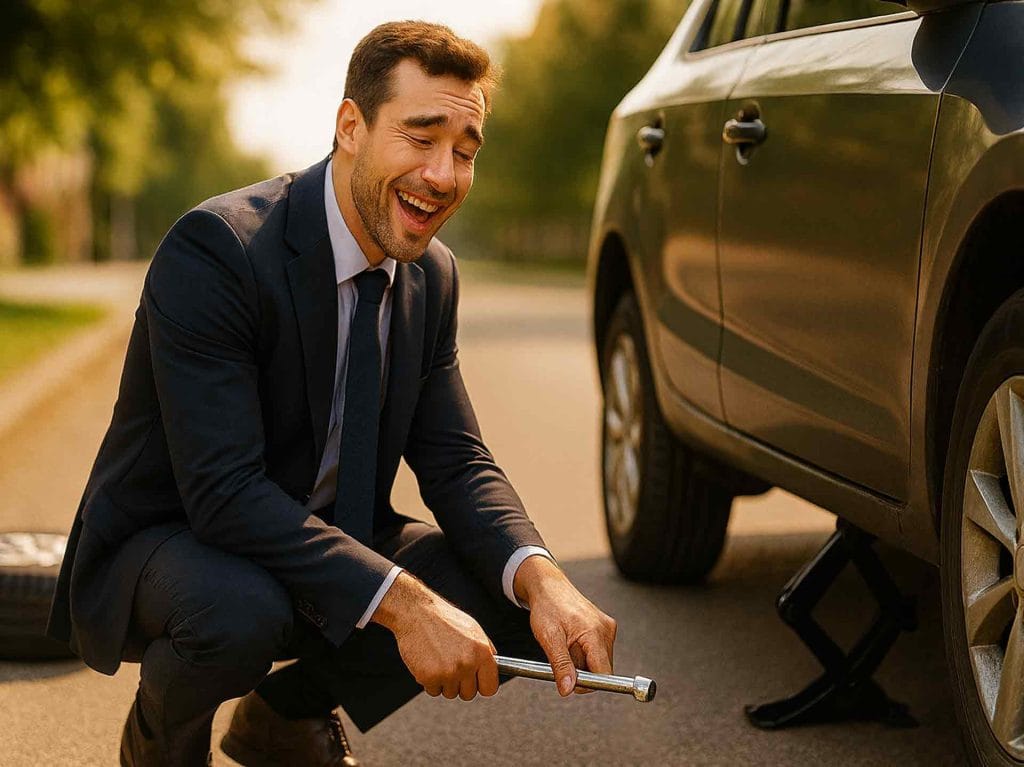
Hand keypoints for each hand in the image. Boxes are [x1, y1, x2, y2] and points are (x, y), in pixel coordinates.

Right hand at [371, 572, 498, 699]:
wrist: (416, 612)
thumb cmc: (444, 619)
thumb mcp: (472, 628)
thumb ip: (486, 649)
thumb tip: (494, 667)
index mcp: (482, 652)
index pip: (490, 688)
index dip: (481, 686)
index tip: (475, 682)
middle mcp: (467, 663)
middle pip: (469, 694)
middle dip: (460, 684)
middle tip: (450, 665)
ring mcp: (448, 671)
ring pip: (450, 693)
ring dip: (443, 682)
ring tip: (438, 659)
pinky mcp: (429, 677)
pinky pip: (433, 691)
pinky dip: (429, 681)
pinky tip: (427, 662)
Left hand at [514, 556, 617, 696]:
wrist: (548, 586)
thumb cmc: (547, 607)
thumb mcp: (549, 638)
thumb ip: (561, 665)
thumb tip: (568, 690)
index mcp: (595, 632)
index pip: (603, 674)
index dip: (587, 683)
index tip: (569, 681)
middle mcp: (606, 630)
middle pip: (602, 670)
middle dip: (582, 671)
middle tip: (563, 656)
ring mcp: (607, 628)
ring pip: (599, 662)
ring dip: (581, 662)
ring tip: (566, 645)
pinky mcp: (605, 628)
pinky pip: (597, 652)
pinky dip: (583, 652)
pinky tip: (572, 640)